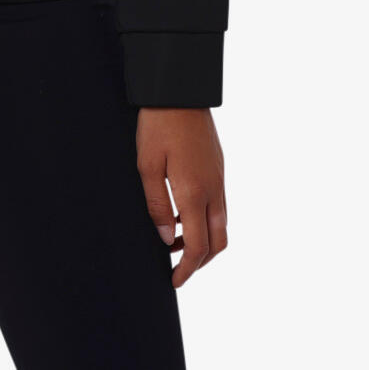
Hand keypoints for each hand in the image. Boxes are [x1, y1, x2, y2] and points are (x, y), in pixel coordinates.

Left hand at [135, 107, 226, 287]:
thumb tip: (166, 238)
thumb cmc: (158, 125)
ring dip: (203, 240)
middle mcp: (214, 189)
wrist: (179, 89)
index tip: (174, 280)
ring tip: (173, 239)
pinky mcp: (219, 166)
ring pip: (221, 224)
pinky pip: (219, 204)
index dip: (187, 270)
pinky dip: (205, 219)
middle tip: (179, 268)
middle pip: (218, 242)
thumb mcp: (147, 165)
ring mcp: (219, 177)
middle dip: (201, 262)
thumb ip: (157, 205)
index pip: (198, 247)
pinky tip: (182, 211)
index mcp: (194, 193)